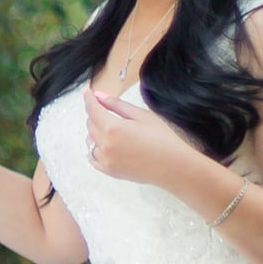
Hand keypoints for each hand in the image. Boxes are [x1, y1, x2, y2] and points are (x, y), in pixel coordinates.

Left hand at [84, 89, 212, 192]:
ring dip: (95, 132)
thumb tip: (99, 96)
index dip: (89, 98)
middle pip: (90, 124)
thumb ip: (117, 105)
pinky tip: (106, 145)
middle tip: (106, 109)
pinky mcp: (109, 171)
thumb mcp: (141, 115)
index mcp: (112, 128)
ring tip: (111, 129)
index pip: (92, 109)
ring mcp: (105, 160)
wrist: (174, 167)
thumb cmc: (162, 139)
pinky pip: (92, 157)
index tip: (88, 92)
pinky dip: (95, 148)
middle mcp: (104, 145)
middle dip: (95, 114)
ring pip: (90, 140)